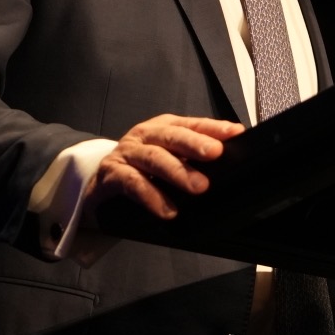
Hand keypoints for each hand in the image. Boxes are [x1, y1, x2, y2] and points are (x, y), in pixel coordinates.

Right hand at [84, 114, 244, 220]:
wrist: (99, 184)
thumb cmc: (141, 170)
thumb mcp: (168, 159)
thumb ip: (193, 160)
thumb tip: (230, 166)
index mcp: (163, 128)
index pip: (191, 124)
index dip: (212, 127)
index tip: (235, 133)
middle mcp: (145, 135)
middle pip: (172, 136)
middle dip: (195, 144)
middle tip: (215, 154)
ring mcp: (127, 152)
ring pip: (153, 157)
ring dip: (177, 171)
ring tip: (199, 187)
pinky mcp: (111, 173)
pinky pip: (132, 183)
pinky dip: (151, 196)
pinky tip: (167, 210)